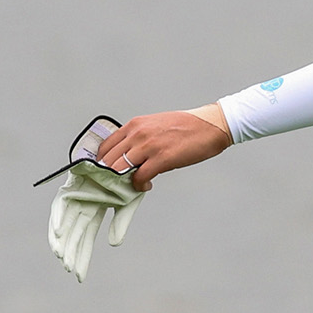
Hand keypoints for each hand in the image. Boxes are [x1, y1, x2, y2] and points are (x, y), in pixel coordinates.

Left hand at [47, 162, 143, 280]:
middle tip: (72, 272)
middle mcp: (82, 205)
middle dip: (73, 254)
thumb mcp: (128, 203)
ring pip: (66, 224)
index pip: (86, 238)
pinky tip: (60, 235)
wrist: (126, 154)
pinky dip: (60, 220)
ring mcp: (75, 196)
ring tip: (62, 258)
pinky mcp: (70, 188)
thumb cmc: (129, 175)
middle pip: (75, 235)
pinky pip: (62, 206)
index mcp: (95, 209)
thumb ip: (120, 223)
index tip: (78, 276)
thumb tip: (113, 244)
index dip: (82, 256)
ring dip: (64, 241)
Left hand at [95, 106, 231, 191]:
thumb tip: (130, 159)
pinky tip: (146, 185)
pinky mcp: (162, 158)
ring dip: (121, 182)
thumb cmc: (189, 126)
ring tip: (128, 186)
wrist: (212, 126)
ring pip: (120, 170)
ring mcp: (149, 146)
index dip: (101, 163)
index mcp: (135, 125)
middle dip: (106, 176)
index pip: (105, 146)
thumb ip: (140, 139)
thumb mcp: (157, 125)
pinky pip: (140, 177)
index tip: (102, 173)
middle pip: (108, 160)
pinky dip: (139, 185)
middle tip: (111, 185)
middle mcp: (138, 134)